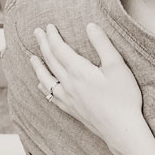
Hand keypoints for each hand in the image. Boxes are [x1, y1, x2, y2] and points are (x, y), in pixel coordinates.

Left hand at [30, 23, 147, 154]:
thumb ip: (103, 44)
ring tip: (32, 57)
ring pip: (46, 78)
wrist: (120, 128)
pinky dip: (44, 86)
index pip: (59, 49)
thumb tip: (90, 26)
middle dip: (43, 45)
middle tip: (37, 33)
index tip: (49, 26)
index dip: (53, 36)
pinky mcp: (71, 109)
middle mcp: (68, 84)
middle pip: (50, 61)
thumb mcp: (117, 65)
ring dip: (38, 66)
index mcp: (79, 71)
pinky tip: (42, 84)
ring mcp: (68, 98)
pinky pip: (51, 95)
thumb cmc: (123, 97)